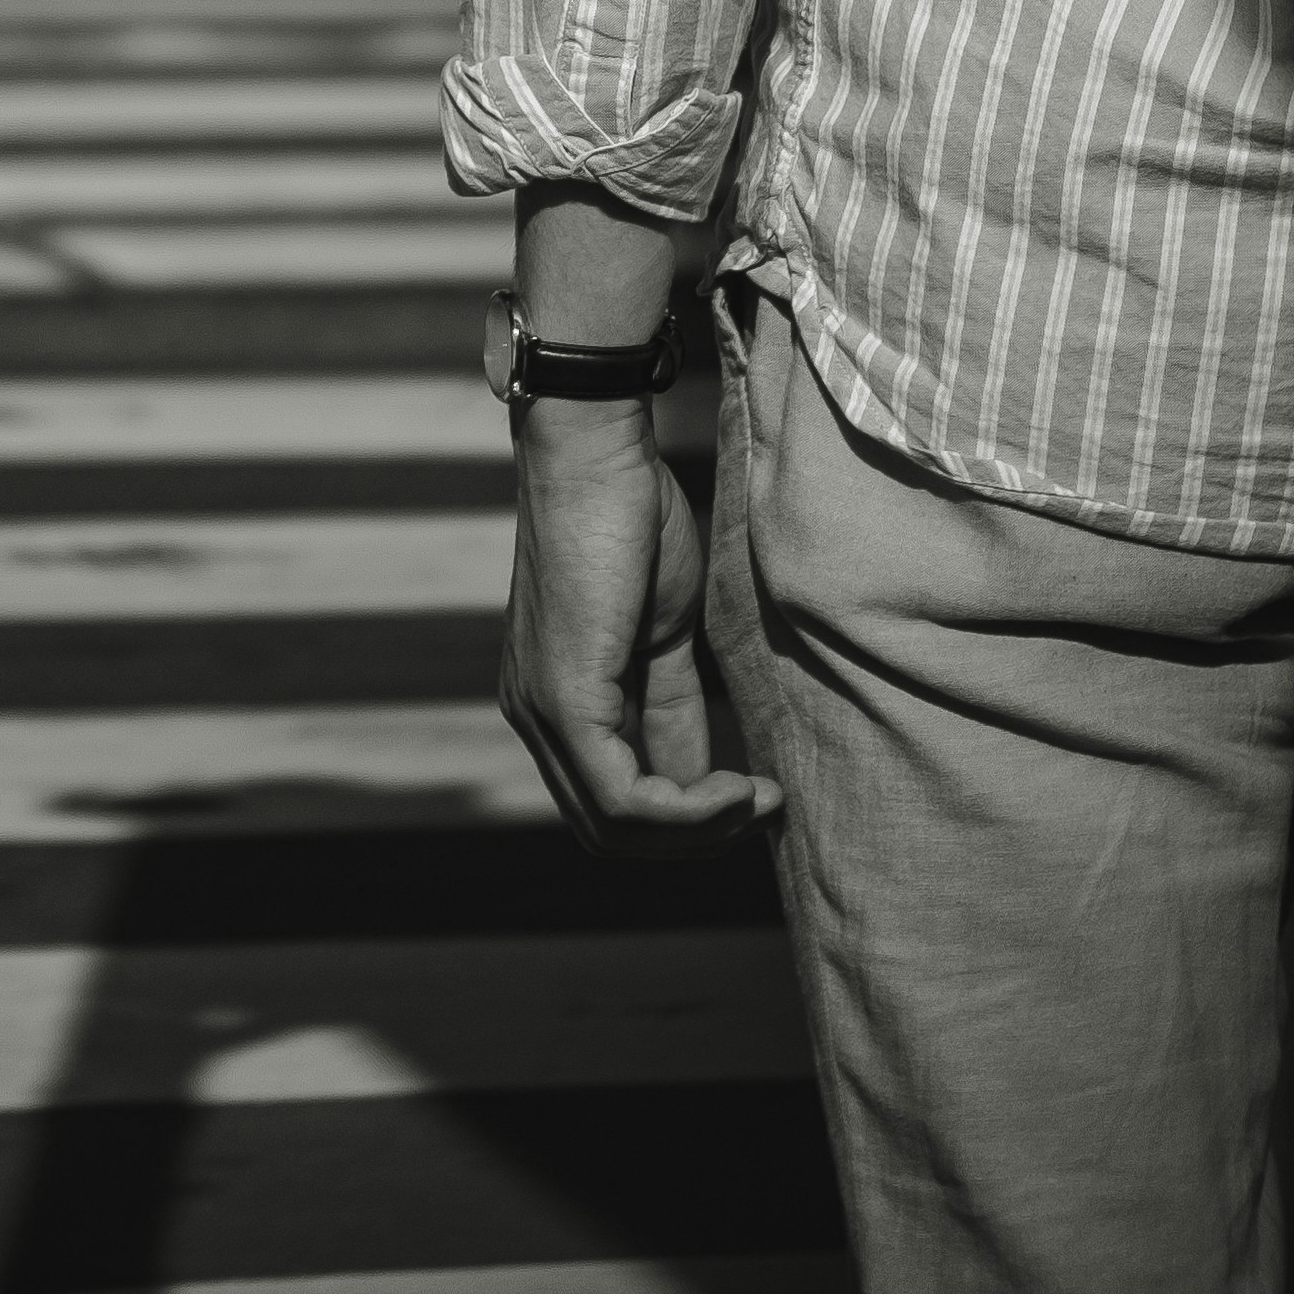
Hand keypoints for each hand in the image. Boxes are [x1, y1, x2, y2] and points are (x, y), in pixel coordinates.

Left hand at [500, 394, 778, 854]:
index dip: (685, 819)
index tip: (752, 799)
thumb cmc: (632, 522)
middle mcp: (534, 717)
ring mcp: (542, 712)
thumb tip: (707, 773)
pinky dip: (686, 809)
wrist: (597, 455)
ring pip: (614, 826)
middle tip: (758, 809)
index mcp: (553, 702)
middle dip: (691, 837)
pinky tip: (734, 789)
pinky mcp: (565, 698)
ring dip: (696, 830)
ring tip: (754, 801)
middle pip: (608, 830)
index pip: (611, 801)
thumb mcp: (662, 632)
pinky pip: (623, 795)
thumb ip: (674, 706)